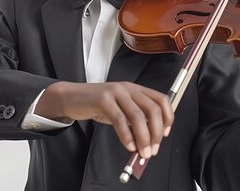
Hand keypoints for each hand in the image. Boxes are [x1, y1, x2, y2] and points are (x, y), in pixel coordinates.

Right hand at [36, 81, 173, 158]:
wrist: (72, 97)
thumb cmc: (98, 104)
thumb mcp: (121, 109)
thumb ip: (135, 121)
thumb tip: (148, 140)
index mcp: (137, 89)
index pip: (162, 100)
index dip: (167, 117)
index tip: (166, 134)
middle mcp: (129, 88)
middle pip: (152, 109)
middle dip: (156, 133)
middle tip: (153, 149)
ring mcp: (117, 92)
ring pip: (137, 116)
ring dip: (143, 137)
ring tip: (143, 152)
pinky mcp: (103, 100)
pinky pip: (119, 120)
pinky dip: (126, 136)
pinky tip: (129, 146)